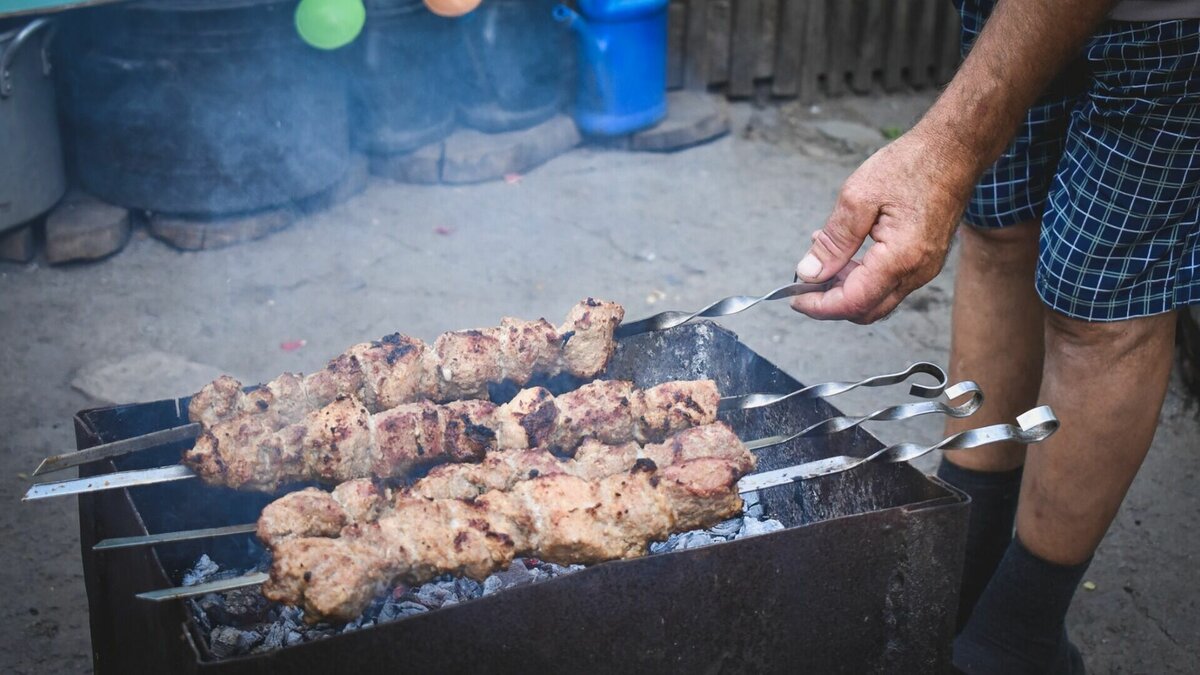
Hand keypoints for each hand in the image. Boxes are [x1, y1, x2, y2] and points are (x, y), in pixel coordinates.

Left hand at [791, 125, 975, 323]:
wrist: (955, 150)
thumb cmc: (912, 165)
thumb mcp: (858, 197)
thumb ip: (833, 242)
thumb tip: (808, 273)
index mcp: (901, 258)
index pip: (853, 302)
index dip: (819, 306)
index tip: (794, 297)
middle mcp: (918, 272)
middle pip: (866, 310)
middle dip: (831, 302)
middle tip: (805, 281)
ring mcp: (925, 268)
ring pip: (878, 299)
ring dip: (846, 287)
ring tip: (822, 256)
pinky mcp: (926, 260)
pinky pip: (890, 282)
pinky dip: (863, 276)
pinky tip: (847, 252)